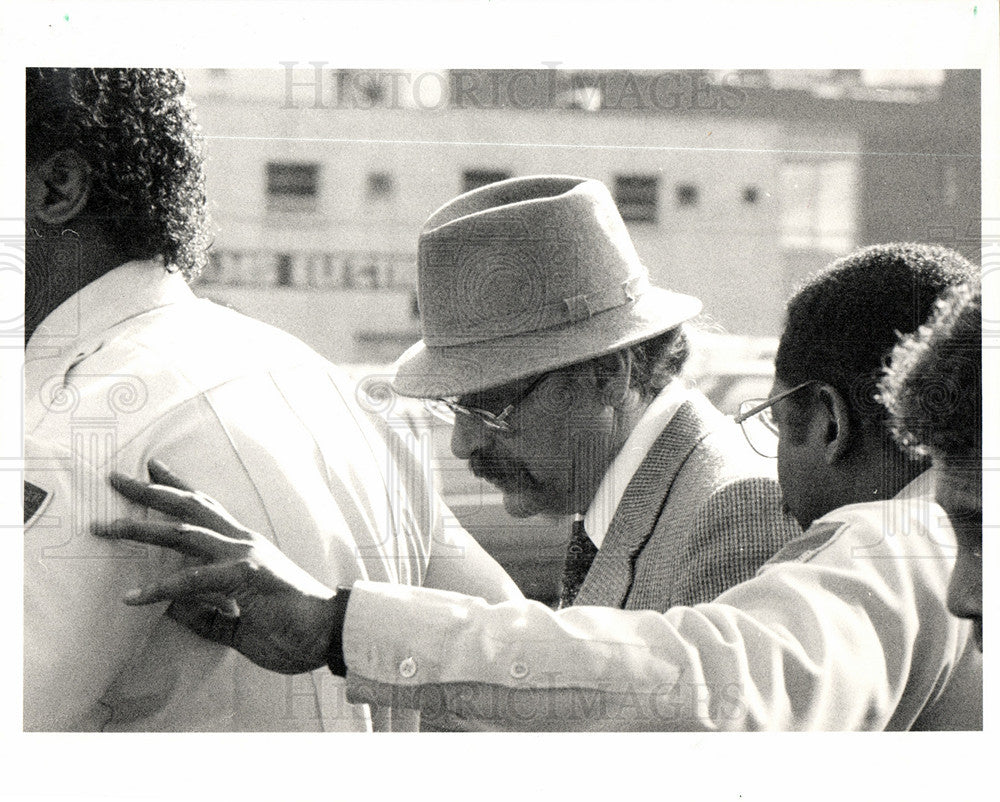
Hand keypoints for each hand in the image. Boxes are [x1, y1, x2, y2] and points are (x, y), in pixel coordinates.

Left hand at [93, 460, 338, 674]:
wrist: (328, 633)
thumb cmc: (289, 627)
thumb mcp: (237, 622)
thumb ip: (206, 613)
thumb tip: (170, 610)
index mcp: (243, 548)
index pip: (206, 508)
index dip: (178, 486)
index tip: (150, 468)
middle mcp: (242, 542)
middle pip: (190, 506)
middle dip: (150, 492)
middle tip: (115, 479)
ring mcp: (245, 555)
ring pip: (185, 532)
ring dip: (143, 528)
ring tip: (107, 527)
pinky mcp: (247, 576)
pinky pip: (194, 580)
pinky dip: (160, 588)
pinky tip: (132, 596)